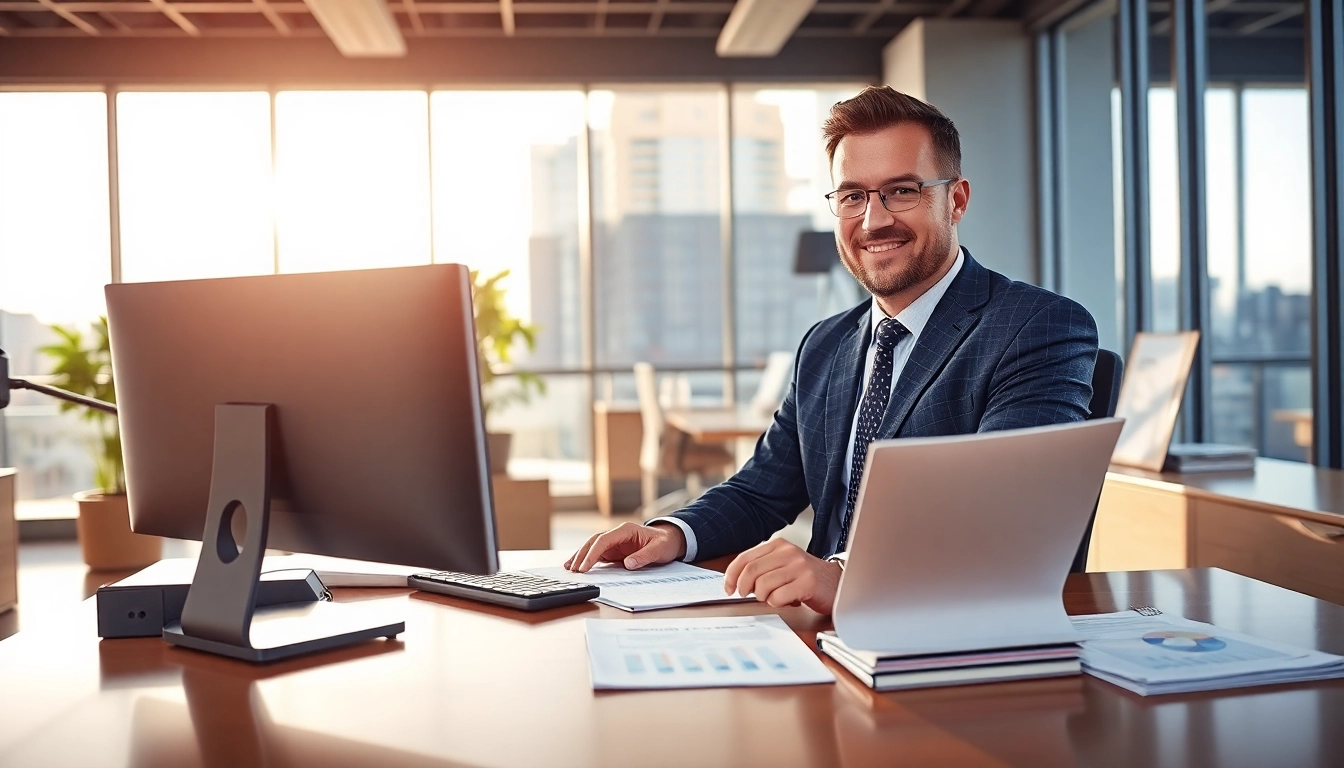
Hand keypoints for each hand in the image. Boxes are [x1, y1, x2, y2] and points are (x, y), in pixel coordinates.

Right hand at [564, 521, 686, 572]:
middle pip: (594, 542)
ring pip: (593, 546)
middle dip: (582, 555)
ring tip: (569, 568)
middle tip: (573, 569)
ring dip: (581, 556)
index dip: (593, 553)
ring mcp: (614, 542)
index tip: (585, 566)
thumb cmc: (665, 543)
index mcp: (626, 530)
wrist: (670, 540)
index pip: (603, 540)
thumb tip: (627, 564)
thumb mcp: (659, 550)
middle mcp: (617, 534)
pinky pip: (598, 554)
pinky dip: (587, 559)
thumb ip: (644, 556)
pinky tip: (579, 567)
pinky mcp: (614, 550)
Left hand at [723, 539, 841, 614]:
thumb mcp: (782, 565)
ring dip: (763, 597)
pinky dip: (777, 603)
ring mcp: (799, 566)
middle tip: (746, 596)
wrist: (837, 583)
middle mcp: (788, 552)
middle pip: (751, 571)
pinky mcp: (808, 582)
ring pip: (763, 585)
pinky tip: (787, 600)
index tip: (729, 588)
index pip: (745, 558)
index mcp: (778, 545)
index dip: (731, 575)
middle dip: (744, 587)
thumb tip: (735, 581)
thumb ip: (762, 568)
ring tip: (774, 597)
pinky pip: (779, 597)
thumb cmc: (806, 577)